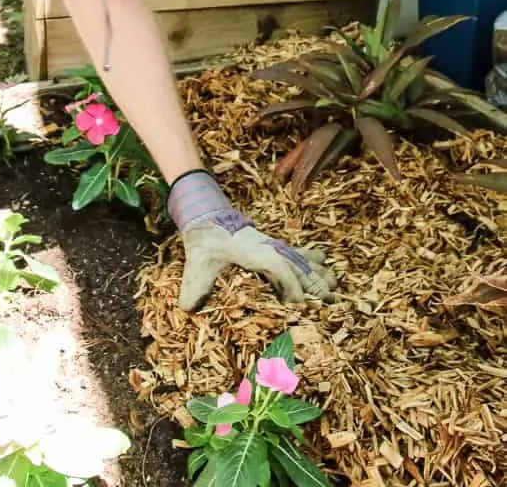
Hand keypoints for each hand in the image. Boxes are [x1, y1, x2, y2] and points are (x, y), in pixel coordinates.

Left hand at [168, 170, 336, 310]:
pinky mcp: (273, 246)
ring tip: (337, 289)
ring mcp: (273, 246)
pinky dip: (314, 261)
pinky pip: (298, 253)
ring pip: (302, 259)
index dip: (290, 284)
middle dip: (314, 283)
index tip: (298, 304)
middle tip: (331, 302)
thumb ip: (194, 285)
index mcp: (253, 251)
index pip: (279, 266)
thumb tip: (186, 308)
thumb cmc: (204, 240)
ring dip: (319, 273)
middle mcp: (268, 248)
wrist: (207, 214)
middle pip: (298, 264)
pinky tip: (328, 267)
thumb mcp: (197, 262)